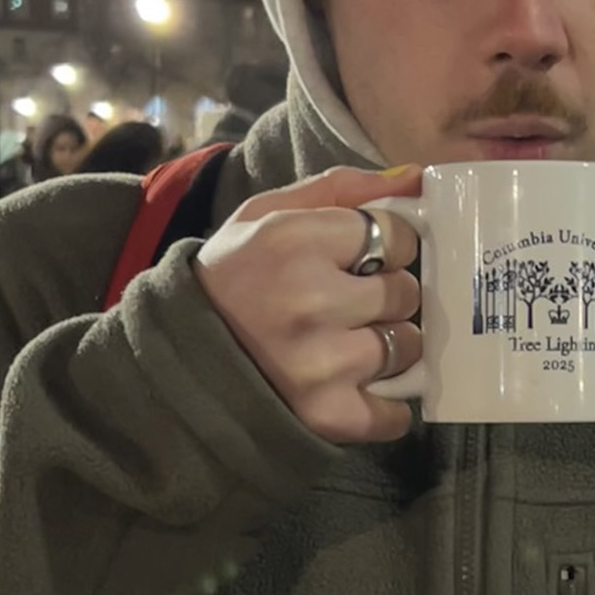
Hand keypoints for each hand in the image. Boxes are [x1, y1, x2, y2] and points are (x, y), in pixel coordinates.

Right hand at [194, 165, 422, 444]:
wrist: (177, 354)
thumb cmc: (233, 275)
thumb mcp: (268, 212)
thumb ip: (343, 189)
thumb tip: (416, 181)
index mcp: (295, 240)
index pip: (397, 236)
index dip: (388, 245)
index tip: (365, 257)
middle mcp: (310, 300)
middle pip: (406, 293)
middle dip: (388, 295)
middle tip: (352, 302)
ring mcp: (320, 362)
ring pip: (407, 347)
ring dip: (390, 345)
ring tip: (350, 341)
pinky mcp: (325, 413)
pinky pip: (395, 413)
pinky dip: (387, 405)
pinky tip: (358, 387)